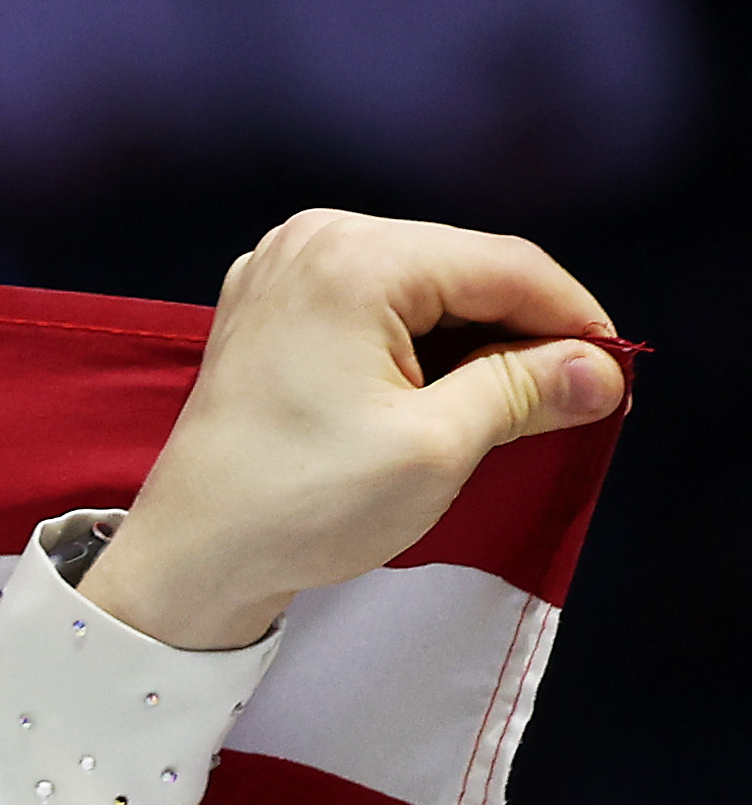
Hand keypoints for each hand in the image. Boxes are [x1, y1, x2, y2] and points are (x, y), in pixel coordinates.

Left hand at [83, 209, 628, 652]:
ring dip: (476, 342)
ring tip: (517, 406)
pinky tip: (448, 396)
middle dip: (525, 331)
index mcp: (353, 258)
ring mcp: (283, 274)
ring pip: (424, 291)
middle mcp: (313, 243)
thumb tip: (602, 369)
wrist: (187, 561)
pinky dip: (421, 348)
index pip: (505, 266)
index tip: (616, 374)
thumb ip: (526, 390)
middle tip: (576, 398)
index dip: (576, 319)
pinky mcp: (270, 313)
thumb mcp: (437, 447)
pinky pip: (375, 311)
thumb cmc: (298, 505)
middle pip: (464, 270)